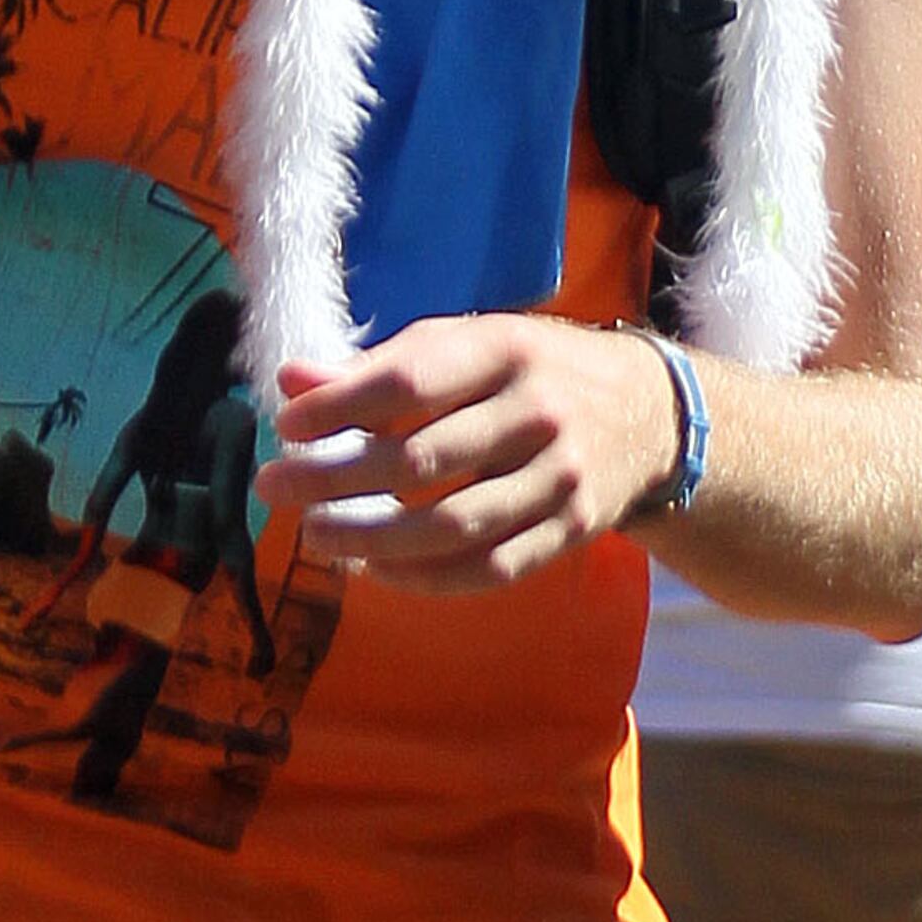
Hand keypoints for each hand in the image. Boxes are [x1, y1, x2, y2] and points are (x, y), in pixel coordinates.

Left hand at [265, 316, 679, 587]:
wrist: (646, 412)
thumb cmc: (531, 370)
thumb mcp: (466, 343)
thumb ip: (379, 365)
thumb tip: (289, 379)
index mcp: (502, 348)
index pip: (409, 379)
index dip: (341, 405)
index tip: (286, 426)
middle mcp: (535, 411)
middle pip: (422, 458)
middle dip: (337, 478)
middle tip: (276, 489)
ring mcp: (559, 478)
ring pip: (454, 524)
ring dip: (374, 538)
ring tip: (318, 537)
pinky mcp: (572, 531)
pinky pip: (492, 568)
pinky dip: (428, 578)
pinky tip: (377, 571)